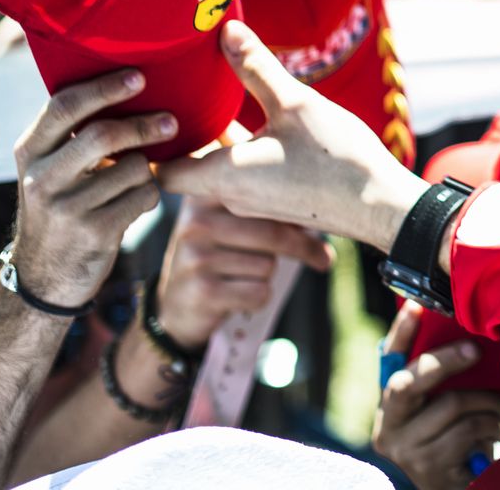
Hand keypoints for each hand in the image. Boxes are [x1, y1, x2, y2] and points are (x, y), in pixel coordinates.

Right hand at [9, 70, 169, 305]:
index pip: (63, 107)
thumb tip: (126, 83)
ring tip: (135, 180)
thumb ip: (71, 133)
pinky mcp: (95, 232)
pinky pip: (144, 196)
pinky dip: (149, 195)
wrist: (45, 276)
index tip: (139, 76)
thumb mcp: (48, 168)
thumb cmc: (59, 206)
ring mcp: (66, 208)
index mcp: (29, 152)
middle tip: (171, 121)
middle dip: (143, 125)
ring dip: (146, 169)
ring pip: (132, 167)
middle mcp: (42, 178)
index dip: (104, 88)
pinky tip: (135, 203)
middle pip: (102, 135)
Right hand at [154, 198, 335, 346]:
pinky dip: (258, 298)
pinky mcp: (202, 291)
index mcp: (206, 194)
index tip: (323, 218)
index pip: (265, 196)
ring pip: (267, 265)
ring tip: (246, 277)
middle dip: (304, 248)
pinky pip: (258, 292)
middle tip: (323, 258)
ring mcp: (195, 257)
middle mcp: (196, 222)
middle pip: (272, 233)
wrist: (175, 306)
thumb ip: (264, 205)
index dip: (298, 211)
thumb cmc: (217, 256)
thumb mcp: (229, 221)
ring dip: (268, 276)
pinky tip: (238, 296)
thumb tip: (325, 209)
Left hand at [158, 22, 425, 251]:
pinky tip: (253, 123)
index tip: (141, 113)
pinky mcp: (276, 200)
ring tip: (207, 101)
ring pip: (216, 169)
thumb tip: (225, 30)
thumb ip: (256, 68)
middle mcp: (229, 195)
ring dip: (212, 140)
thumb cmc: (336, 159)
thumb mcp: (295, 103)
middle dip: (178, 134)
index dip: (143, 146)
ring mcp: (254, 202)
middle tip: (168, 95)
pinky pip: (242, 173)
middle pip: (184, 168)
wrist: (381, 206)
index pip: (156, 170)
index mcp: (221, 175)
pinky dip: (238, 150)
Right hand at [373, 303, 499, 489]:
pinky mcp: (429, 466)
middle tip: (476, 350)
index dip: (400, 333)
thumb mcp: (443, 407)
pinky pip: (468, 429)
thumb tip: (477, 340)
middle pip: (412, 380)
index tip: (415, 305)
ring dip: (487, 401)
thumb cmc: (452, 436)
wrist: (453, 487)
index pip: (390, 361)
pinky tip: (495, 430)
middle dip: (448, 360)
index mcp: (391, 403)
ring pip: (452, 404)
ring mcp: (406, 449)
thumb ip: (447, 382)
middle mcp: (389, 426)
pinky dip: (490, 425)